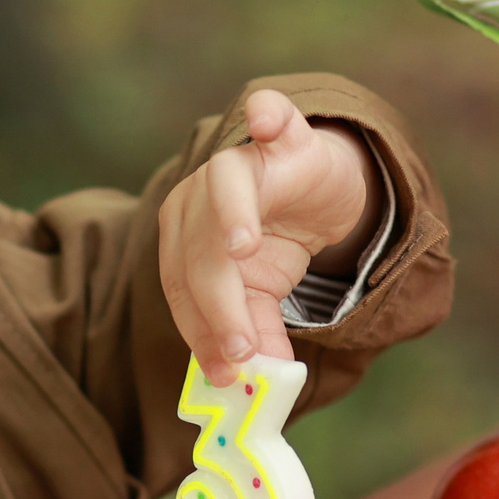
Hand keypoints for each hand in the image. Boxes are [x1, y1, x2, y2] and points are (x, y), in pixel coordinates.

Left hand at [160, 90, 383, 384]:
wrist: (316, 190)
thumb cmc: (274, 242)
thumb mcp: (263, 294)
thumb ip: (257, 332)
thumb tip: (263, 383)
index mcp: (183, 239)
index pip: (182, 289)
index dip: (201, 332)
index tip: (226, 371)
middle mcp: (198, 197)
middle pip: (200, 252)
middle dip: (220, 304)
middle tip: (244, 348)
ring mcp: (239, 162)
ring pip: (225, 189)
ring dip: (232, 217)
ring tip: (244, 251)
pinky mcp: (285, 136)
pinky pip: (271, 116)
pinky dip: (266, 115)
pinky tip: (264, 120)